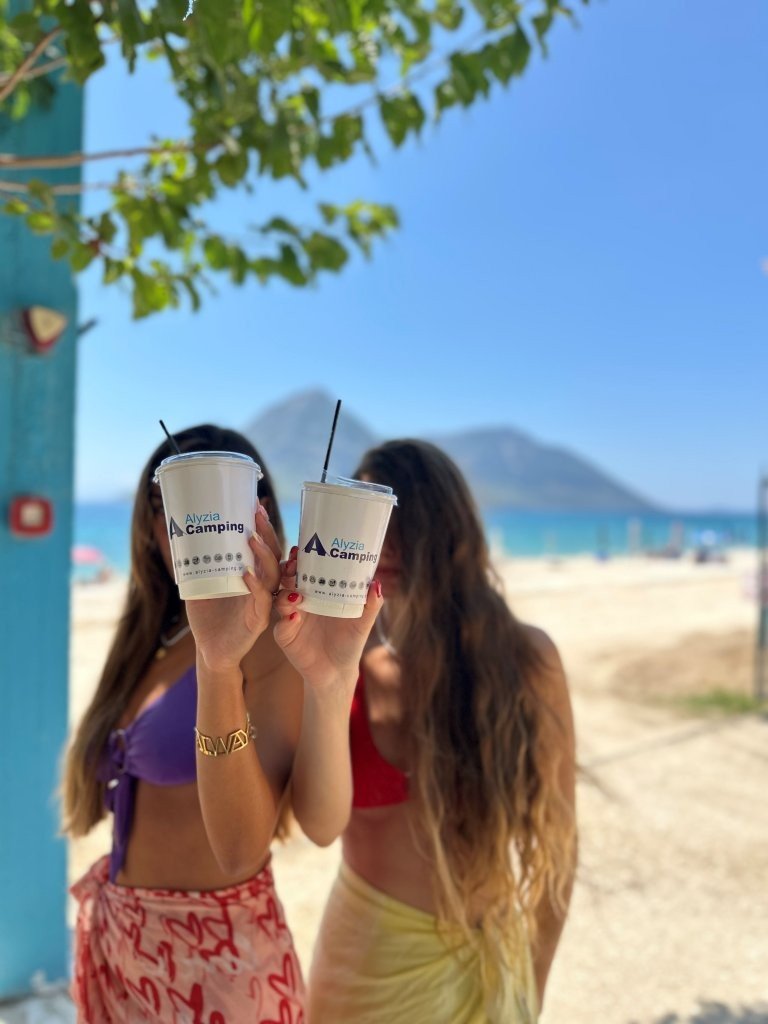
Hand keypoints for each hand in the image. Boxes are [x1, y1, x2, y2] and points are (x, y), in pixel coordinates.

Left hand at [185, 504, 281, 672]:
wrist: (209, 651)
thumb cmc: (208, 617)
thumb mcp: (198, 583)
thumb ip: (192, 562)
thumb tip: (172, 533)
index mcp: (254, 576)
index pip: (265, 547)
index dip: (263, 526)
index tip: (255, 504)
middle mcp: (263, 586)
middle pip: (274, 555)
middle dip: (267, 533)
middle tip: (256, 513)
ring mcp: (263, 603)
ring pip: (273, 575)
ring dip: (264, 555)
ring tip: (251, 538)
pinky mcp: (258, 621)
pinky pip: (262, 601)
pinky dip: (255, 586)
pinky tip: (245, 574)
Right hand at [273, 547, 382, 693]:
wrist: (338, 672)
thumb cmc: (349, 641)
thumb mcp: (363, 622)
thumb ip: (370, 604)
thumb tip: (376, 583)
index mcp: (318, 593)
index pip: (305, 570)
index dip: (301, 559)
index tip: (301, 550)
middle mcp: (301, 601)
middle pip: (288, 580)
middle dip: (288, 571)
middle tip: (294, 566)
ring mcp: (291, 618)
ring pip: (280, 599)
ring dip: (286, 594)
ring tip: (296, 594)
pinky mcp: (286, 636)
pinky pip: (281, 625)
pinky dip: (286, 620)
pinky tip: (294, 616)